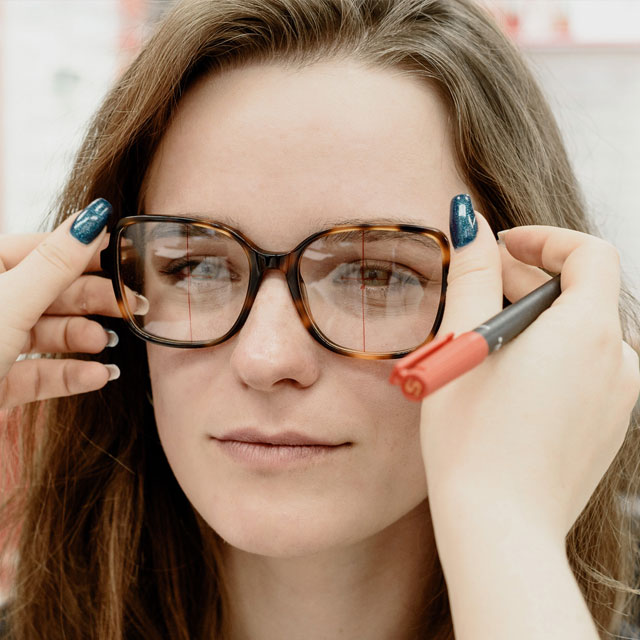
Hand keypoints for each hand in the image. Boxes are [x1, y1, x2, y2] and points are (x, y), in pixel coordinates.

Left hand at [0, 201, 140, 409]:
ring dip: (83, 339)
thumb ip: (55, 264)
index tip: (118, 255)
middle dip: (92, 301)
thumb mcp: (10, 303)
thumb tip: (92, 220)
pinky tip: (98, 376)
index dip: (80, 252)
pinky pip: (41, 374)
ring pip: (48, 334)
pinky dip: (71, 375)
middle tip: (130, 306)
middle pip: (51, 293)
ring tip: (107, 344)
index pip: (38, 249)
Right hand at [420, 209, 639, 543]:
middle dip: (529, 280)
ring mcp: (618, 399)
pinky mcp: (607, 428)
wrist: (499, 528)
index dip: (545, 239)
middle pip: (582, 294)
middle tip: (478, 287)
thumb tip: (471, 223)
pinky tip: (507, 377)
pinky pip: (583, 371)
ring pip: (580, 334)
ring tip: (486, 336)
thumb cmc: (472, 437)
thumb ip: (472, 273)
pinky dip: (549, 356)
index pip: (589, 253)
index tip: (503, 245)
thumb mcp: (464, 343)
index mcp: (586, 332)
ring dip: (537, 320)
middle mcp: (616, 361)